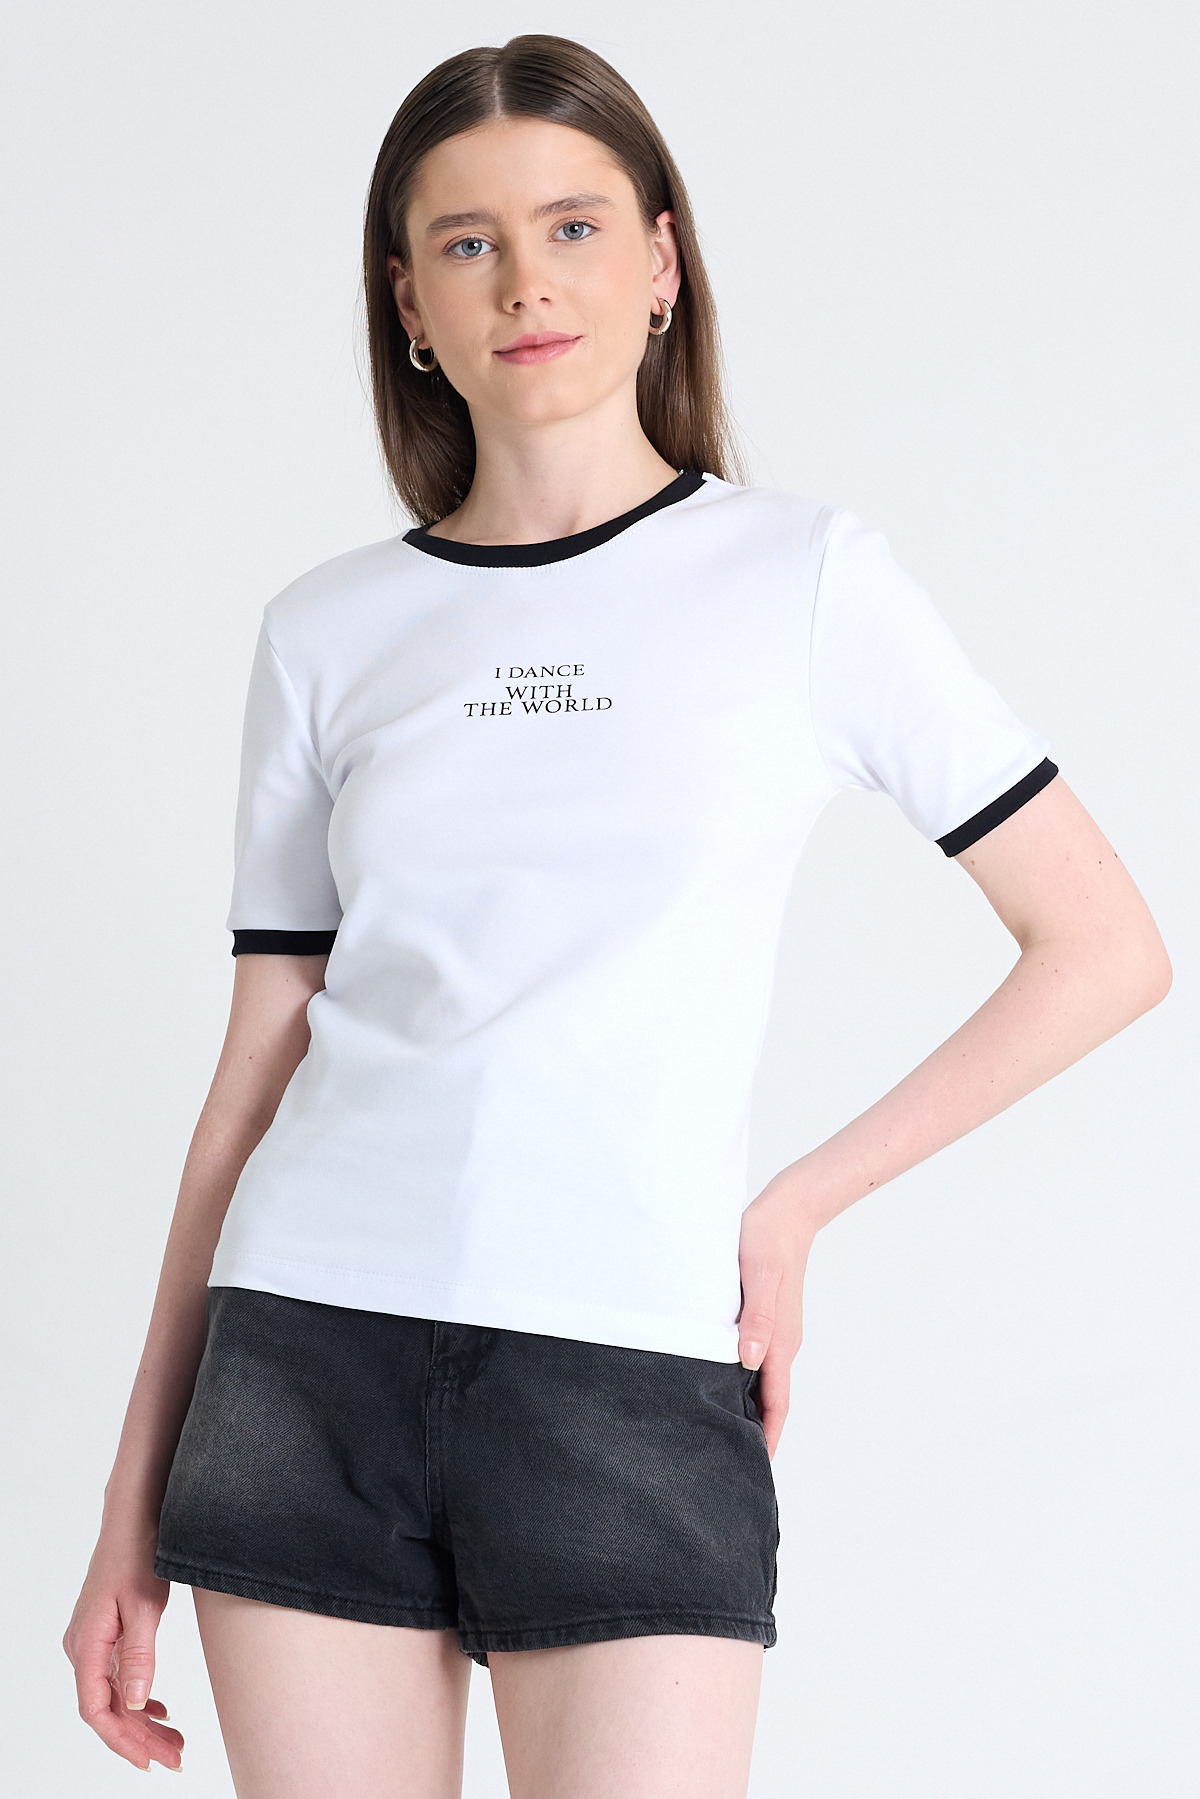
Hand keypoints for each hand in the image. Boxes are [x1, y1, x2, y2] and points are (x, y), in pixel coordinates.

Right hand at [63, 1530, 184, 1772]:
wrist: (133, 1517)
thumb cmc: (138, 1553)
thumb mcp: (144, 1604)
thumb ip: (140, 1655)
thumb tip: (139, 1702)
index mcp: (87, 1645)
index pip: (98, 1711)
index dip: (123, 1742)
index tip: (150, 1763)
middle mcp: (84, 1649)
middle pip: (109, 1710)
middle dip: (140, 1739)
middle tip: (177, 1758)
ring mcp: (93, 1643)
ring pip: (115, 1696)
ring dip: (143, 1722)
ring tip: (176, 1741)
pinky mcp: (106, 1635)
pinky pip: (118, 1679)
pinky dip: (140, 1698)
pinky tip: (161, 1709)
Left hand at [736, 1177, 822, 1458]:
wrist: (786, 1210)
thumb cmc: (765, 1240)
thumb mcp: (758, 1276)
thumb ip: (756, 1318)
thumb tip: (750, 1362)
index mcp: (781, 1341)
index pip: (776, 1403)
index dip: (766, 1438)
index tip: (754, 1470)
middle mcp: (781, 1343)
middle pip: (770, 1399)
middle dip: (755, 1433)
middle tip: (727, 1462)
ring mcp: (775, 1332)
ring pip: (761, 1381)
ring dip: (748, 1408)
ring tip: (720, 1434)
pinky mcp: (765, 1319)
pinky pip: (756, 1361)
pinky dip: (743, 1383)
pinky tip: (720, 1383)